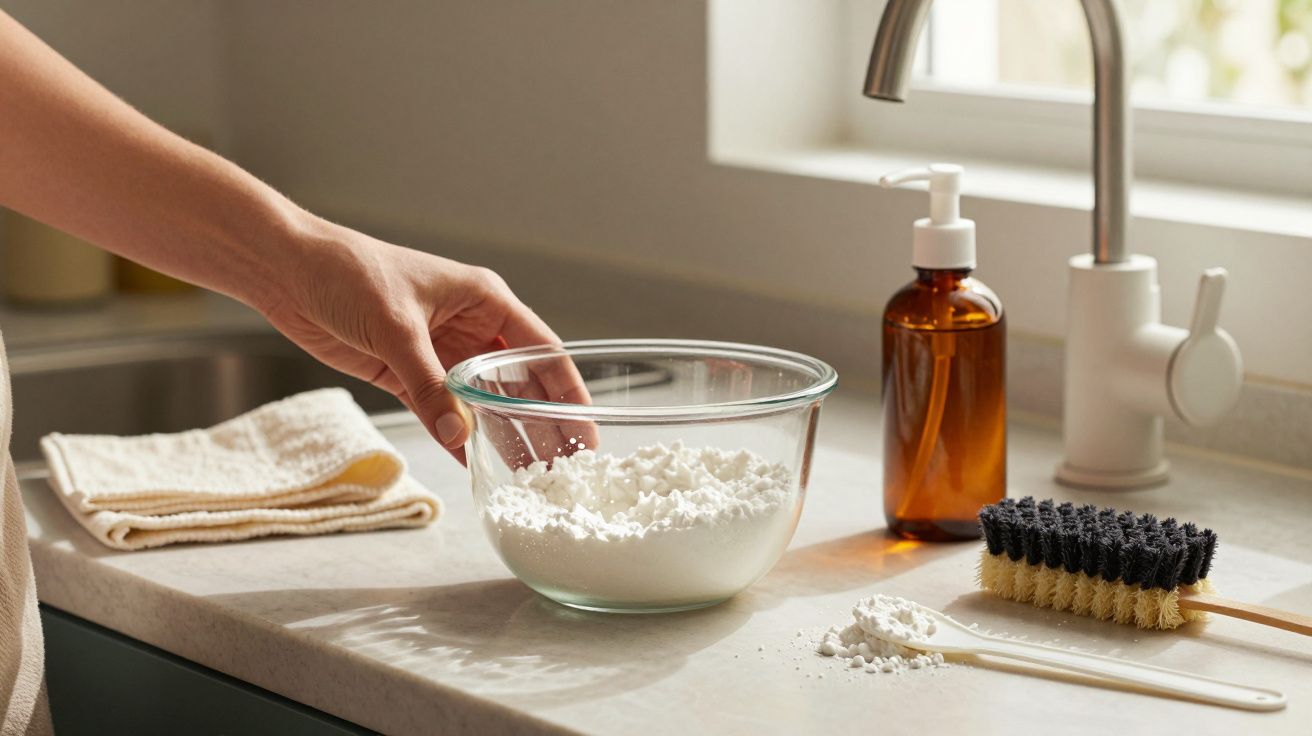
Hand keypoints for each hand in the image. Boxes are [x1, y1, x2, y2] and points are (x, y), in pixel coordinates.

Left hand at [255, 219, 589, 464]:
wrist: (289, 271)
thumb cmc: (349, 272)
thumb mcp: (396, 327)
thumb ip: (428, 384)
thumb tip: (458, 436)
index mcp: (483, 300)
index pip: (541, 350)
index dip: (567, 389)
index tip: (585, 427)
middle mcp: (470, 329)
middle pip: (519, 383)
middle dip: (541, 422)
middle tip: (562, 465)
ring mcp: (440, 354)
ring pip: (483, 403)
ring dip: (502, 435)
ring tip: (527, 475)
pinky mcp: (408, 374)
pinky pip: (444, 413)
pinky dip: (459, 438)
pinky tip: (477, 466)